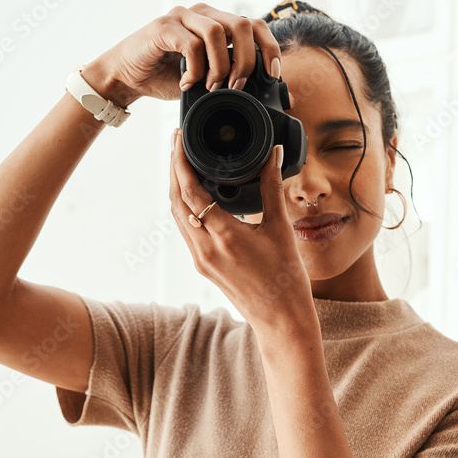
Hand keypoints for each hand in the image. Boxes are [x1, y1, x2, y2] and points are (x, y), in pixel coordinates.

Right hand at [89, 2, 284, 103]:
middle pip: (243, 25)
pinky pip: (192, 44)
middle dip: (247, 61)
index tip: (273, 74)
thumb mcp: (207, 82)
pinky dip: (195, 69)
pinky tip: (186, 84)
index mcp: (217, 23)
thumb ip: (232, 80)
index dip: (269, 47)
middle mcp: (202, 13)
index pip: (255, 25)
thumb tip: (269, 93)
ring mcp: (182, 17)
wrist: (128, 78)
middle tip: (237, 87)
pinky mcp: (164, 27)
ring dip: (221, 67)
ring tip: (211, 87)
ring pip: (219, 33)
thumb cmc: (166, 78)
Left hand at [169, 128, 313, 332]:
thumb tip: (274, 154)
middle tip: (176, 141)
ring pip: (177, 216)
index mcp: (224, 236)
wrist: (281, 319)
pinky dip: (185, 207)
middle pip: (175, 201)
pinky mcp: (203, 266)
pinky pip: (186, 230)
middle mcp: (205, 249)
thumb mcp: (280, 229)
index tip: (179, 137)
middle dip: (172, 168)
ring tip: (181, 161)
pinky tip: (192, 194)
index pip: (190, 191)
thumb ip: (272, 188)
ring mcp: (201, 260)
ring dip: (175, 187)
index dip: (180, 161)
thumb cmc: (285, 279)